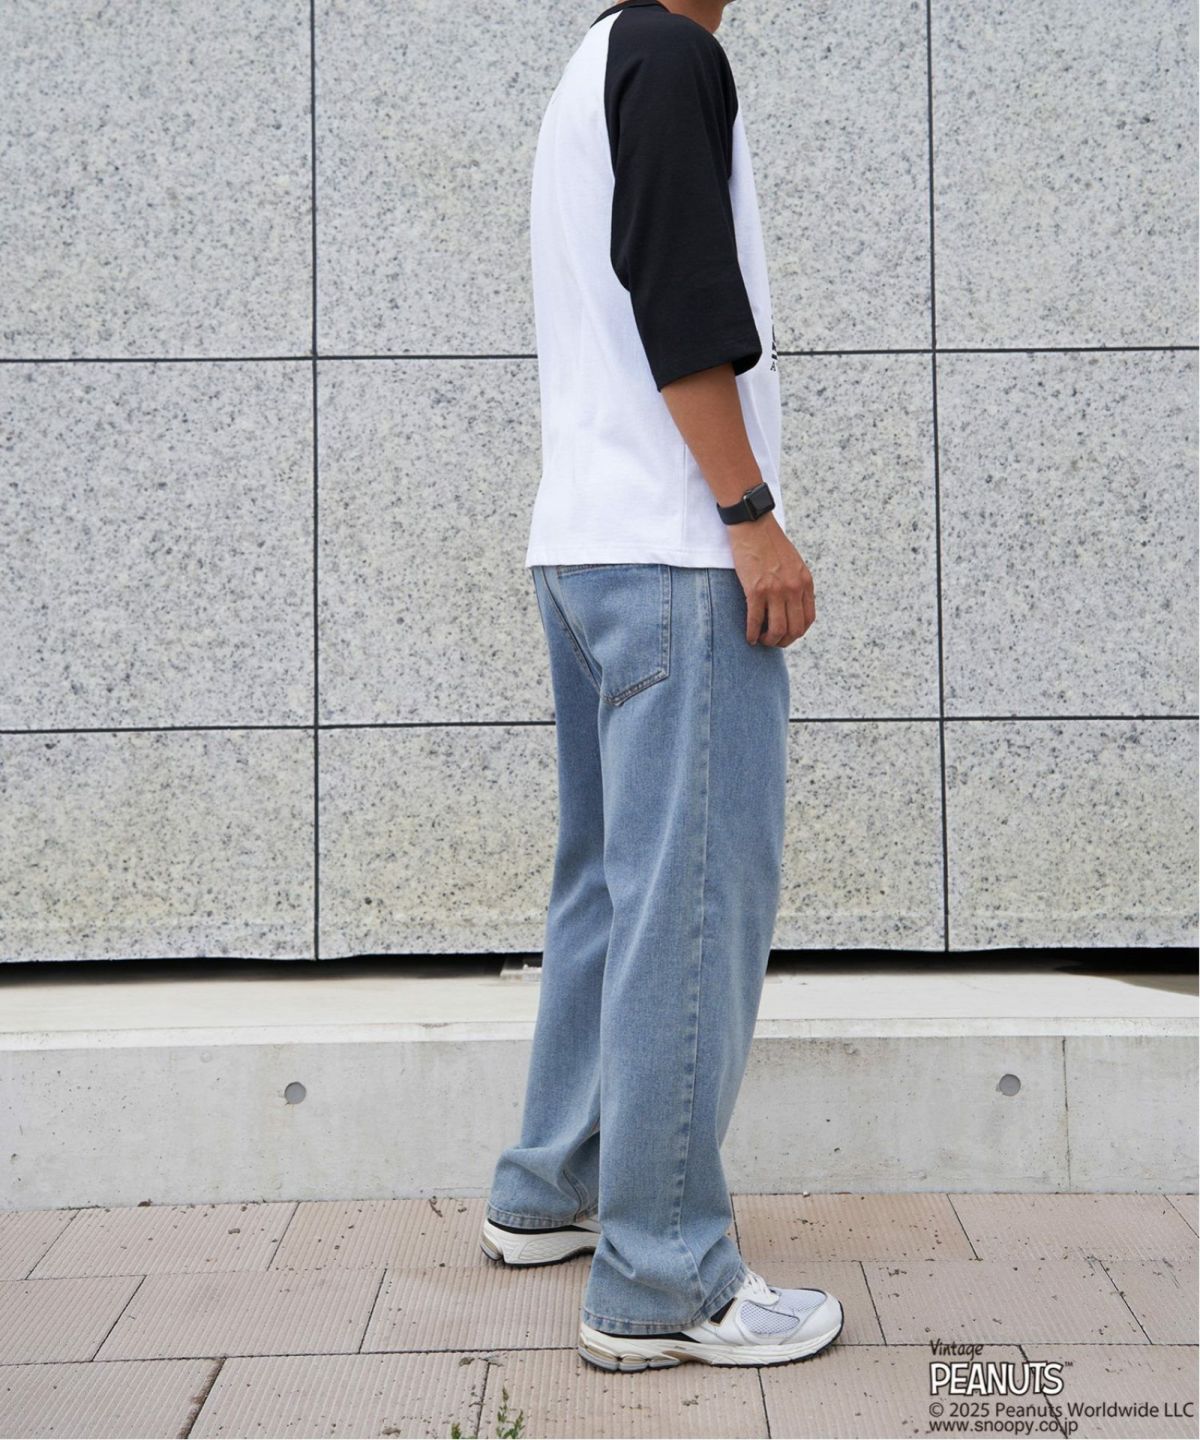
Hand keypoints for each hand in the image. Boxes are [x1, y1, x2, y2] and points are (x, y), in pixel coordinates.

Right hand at [727, 512, 814, 645]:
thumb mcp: (793, 563)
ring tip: (761, 640)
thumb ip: (796, 583)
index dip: (797, 632)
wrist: (753, 525)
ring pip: (777, 629)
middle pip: (795, 629)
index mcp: (805, 582)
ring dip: (769, 640)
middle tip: (772, 641)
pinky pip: (756, 621)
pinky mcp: (756, 590)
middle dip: (783, 641)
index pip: (808, 619)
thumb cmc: (769, 542)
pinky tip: (749, 637)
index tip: (786, 634)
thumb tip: (791, 606)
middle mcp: (794, 588)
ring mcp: (776, 590)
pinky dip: (752, 634)